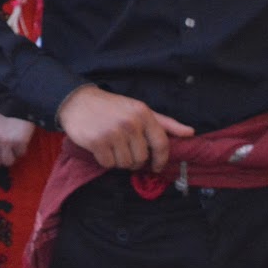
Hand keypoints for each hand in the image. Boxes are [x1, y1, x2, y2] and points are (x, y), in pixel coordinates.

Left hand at [0, 114, 34, 167]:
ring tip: (13, 149)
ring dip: (12, 157)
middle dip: (1, 160)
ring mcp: (7, 142)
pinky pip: (20, 155)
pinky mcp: (19, 142)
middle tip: (5, 154)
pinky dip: (21, 151)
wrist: (18, 106)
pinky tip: (20, 142)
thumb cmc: (4, 118)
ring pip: (8, 162)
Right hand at [56, 85, 193, 171]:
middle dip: (134, 159)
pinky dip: (105, 160)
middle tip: (124, 149)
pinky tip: (100, 148)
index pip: (161, 144)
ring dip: (119, 160)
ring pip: (125, 163)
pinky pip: (109, 164)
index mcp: (143, 113)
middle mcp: (130, 122)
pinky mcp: (97, 142)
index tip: (156, 166)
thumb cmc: (111, 107)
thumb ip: (165, 123)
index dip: (161, 159)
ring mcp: (113, 132)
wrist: (77, 101)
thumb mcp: (138, 110)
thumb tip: (190, 133)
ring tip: (111, 146)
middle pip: (141, 158)